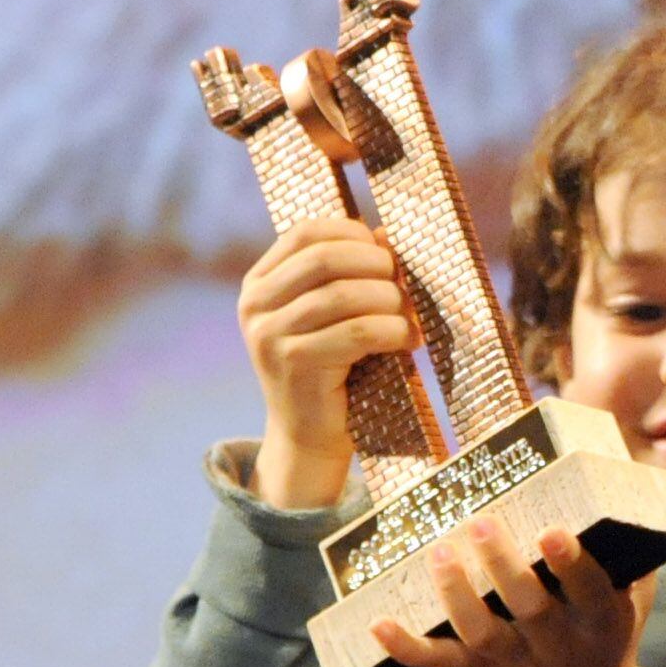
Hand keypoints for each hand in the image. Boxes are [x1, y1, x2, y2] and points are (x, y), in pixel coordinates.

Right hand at [236, 220, 417, 510]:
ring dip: (389, 300)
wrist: (307, 434)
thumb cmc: (330, 366)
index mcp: (259, 283)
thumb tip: (386, 234)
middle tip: (404, 283)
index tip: (383, 250)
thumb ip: (348, 273)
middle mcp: (254, 304)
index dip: (351, 233)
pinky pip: (357, 332)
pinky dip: (392, 330)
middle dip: (375, 265)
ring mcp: (269, 335)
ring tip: (411, 315)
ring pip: (344, 295)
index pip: (304, 233)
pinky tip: (408, 339)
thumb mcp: (331, 313)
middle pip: (325, 259)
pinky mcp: (294, 364)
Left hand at [371, 519, 651, 666]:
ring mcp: (517, 662)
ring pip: (484, 634)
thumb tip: (617, 480)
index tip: (551, 533)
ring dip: (458, 595)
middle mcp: (560, 645)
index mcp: (601, 621)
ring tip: (438, 553)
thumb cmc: (608, 641)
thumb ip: (630, 554)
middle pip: (532, 609)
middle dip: (506, 569)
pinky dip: (408, 647)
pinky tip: (378, 624)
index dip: (572, 564)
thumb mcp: (634, 602)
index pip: (591, 591)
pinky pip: (441, 664)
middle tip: (482, 526)